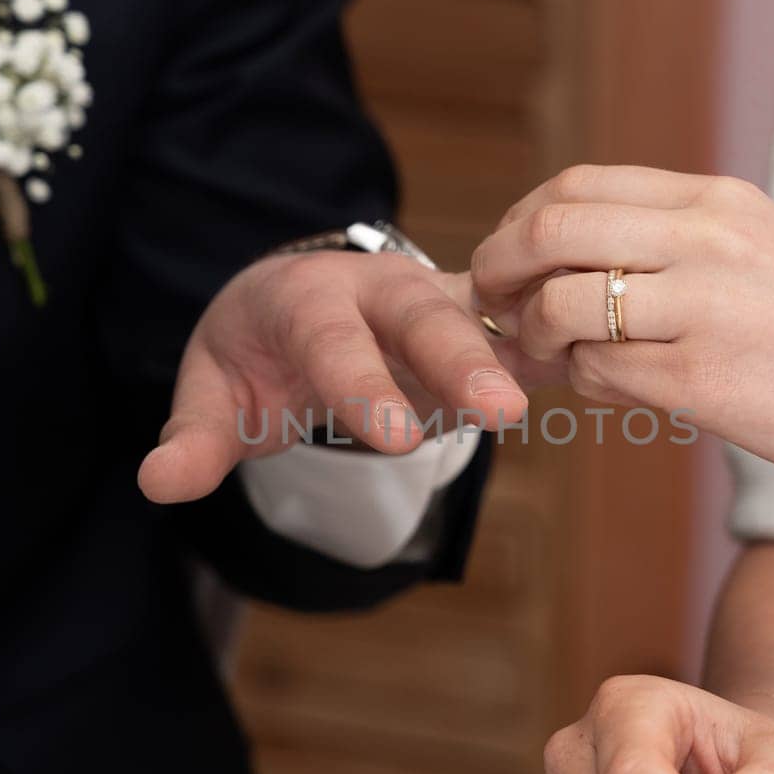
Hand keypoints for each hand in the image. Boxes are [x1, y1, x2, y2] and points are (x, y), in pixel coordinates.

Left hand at [138, 251, 549, 503]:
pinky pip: (522, 330)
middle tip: (499, 412)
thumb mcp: (214, 392)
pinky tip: (615, 366)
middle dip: (461, 359)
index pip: (333, 341)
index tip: (394, 437)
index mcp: (308, 300)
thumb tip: (158, 483)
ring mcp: (435, 301)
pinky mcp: (477, 323)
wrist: (301, 298)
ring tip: (575, 388)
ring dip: (525, 354)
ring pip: (485, 319)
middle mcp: (378, 289)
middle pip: (422, 318)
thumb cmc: (256, 352)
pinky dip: (561, 347)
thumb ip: (193, 439)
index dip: (363, 386)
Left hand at [472, 165, 773, 500]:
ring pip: (563, 306)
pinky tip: (612, 391)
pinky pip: (601, 375)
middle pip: (550, 229)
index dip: (517, 223)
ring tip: (554, 358)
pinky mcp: (707, 382)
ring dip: (535, 338)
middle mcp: (706, 240)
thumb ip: (674, 243)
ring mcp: (705, 309)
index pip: (575, 185)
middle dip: (498, 270)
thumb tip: (567, 261)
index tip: (503, 259)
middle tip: (491, 305)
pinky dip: (586, 385)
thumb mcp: (762, 250)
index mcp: (717, 200)